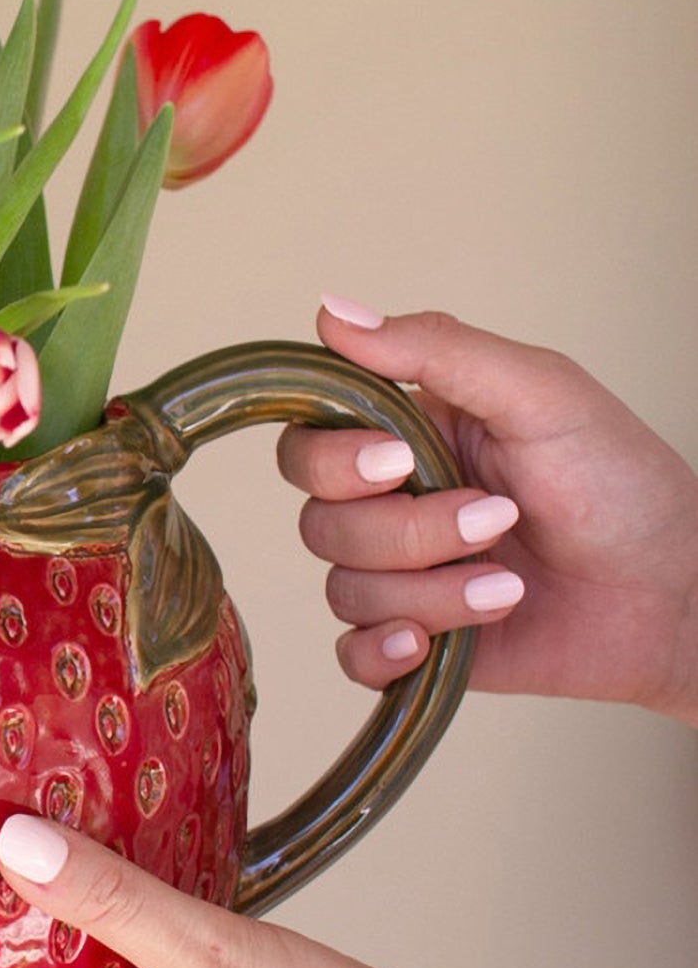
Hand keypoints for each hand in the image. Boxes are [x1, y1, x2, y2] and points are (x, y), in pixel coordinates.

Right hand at [277, 301, 697, 721]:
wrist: (677, 594)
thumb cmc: (622, 484)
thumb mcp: (539, 393)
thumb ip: (435, 347)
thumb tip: (333, 311)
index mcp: (403, 439)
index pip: (307, 446)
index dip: (333, 462)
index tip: (399, 461)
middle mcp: (389, 508)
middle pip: (319, 523)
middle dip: (406, 532)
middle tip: (496, 519)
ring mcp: (400, 578)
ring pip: (345, 590)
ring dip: (431, 592)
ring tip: (508, 586)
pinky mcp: (418, 642)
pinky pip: (353, 655)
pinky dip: (383, 651)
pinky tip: (430, 644)